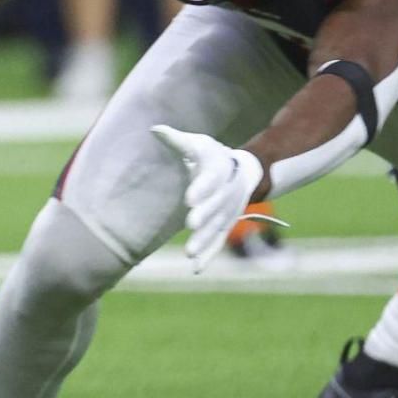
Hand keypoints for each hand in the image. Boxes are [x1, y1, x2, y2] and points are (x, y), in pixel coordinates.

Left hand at [151, 124, 264, 272]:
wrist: (243, 172)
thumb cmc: (212, 156)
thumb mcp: (197, 144)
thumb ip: (177, 140)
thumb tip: (154, 129)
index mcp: (218, 171)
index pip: (211, 180)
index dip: (201, 189)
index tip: (189, 198)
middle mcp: (226, 195)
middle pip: (215, 207)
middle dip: (204, 216)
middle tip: (190, 223)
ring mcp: (227, 213)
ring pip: (216, 229)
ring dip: (204, 241)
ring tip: (188, 253)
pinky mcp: (224, 227)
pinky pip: (217, 242)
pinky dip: (208, 255)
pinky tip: (195, 268)